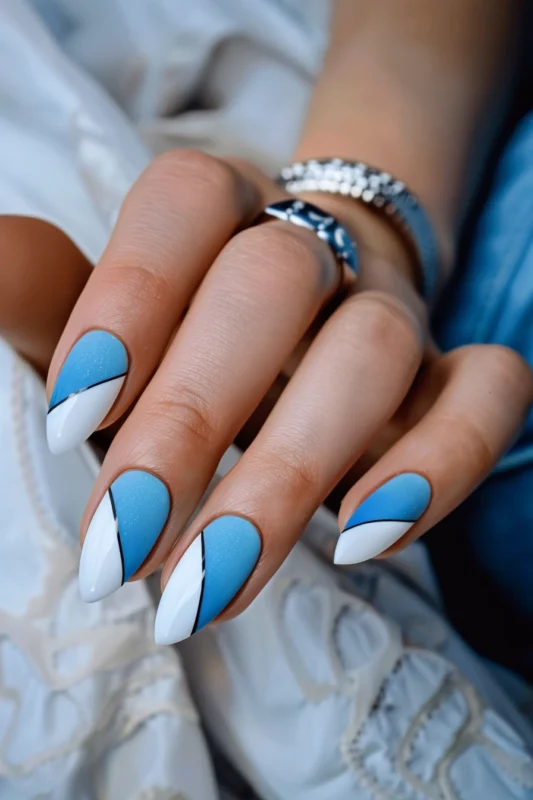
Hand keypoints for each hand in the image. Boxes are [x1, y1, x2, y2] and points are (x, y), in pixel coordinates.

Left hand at [39, 151, 532, 644]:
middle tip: (122, 545)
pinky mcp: (454, 379)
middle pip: (271, 285)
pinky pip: (489, 396)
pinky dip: (438, 466)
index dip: (130, 297)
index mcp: (221, 213)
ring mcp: (392, 312)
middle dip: (191, 420)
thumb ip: (45, 301)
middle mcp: (315, 248)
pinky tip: (362, 542)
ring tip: (211, 586)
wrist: (298, 331)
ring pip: (374, 349)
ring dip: (288, 476)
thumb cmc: (178, 341)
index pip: (185, 204)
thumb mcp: (101, 325)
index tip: (75, 421)